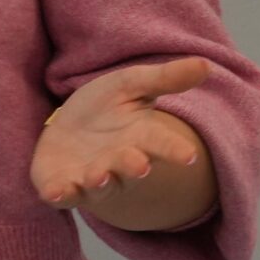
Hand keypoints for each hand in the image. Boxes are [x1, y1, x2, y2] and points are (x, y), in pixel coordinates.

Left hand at [31, 57, 209, 212]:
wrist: (66, 126)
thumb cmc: (105, 107)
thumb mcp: (131, 84)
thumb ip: (165, 78)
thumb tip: (206, 64)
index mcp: (139, 138)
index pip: (161, 143)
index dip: (175, 149)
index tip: (190, 155)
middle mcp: (118, 163)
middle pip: (129, 167)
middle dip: (133, 167)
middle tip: (141, 165)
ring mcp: (90, 177)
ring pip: (99, 185)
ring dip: (100, 182)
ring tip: (99, 175)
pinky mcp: (61, 184)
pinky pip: (62, 195)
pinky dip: (59, 195)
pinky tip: (54, 192)